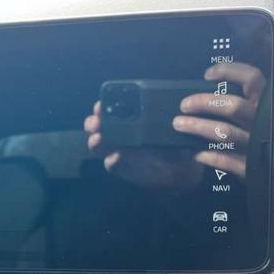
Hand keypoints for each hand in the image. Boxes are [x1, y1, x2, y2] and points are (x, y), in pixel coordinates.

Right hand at [84, 101, 203, 189]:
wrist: (181, 168)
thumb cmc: (173, 143)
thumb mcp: (167, 128)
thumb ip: (160, 119)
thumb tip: (159, 105)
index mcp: (126, 122)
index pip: (107, 112)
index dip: (100, 108)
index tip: (100, 105)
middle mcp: (118, 135)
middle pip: (95, 127)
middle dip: (92, 123)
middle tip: (96, 122)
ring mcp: (117, 152)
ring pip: (98, 146)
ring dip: (95, 141)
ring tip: (99, 139)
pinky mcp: (122, 168)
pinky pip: (111, 164)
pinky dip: (112, 160)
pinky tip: (117, 156)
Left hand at [172, 62, 265, 178]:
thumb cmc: (269, 136)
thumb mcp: (261, 114)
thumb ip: (243, 102)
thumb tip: (208, 90)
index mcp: (265, 104)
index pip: (252, 79)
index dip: (230, 72)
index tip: (207, 75)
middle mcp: (263, 120)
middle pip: (234, 106)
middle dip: (205, 102)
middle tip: (184, 105)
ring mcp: (258, 143)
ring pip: (227, 132)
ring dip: (199, 127)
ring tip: (179, 125)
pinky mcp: (254, 167)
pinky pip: (231, 162)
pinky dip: (213, 157)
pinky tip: (197, 154)